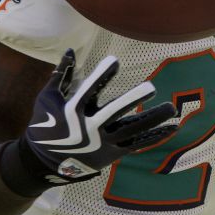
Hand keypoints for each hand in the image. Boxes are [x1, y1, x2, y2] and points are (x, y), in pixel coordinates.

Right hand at [2, 50, 176, 193]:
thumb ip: (60, 74)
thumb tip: (69, 50)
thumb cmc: (44, 126)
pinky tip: (172, 127)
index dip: (102, 75)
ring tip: (171, 108)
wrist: (43, 164)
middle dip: (132, 100)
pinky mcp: (112, 153)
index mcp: (73, 111)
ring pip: (132, 130)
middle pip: (115, 112)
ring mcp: (103, 142)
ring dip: (152, 119)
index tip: (115, 61)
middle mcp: (90, 126)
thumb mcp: (47, 98)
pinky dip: (155, 136)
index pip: (89, 89)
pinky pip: (137, 144)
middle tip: (151, 88)